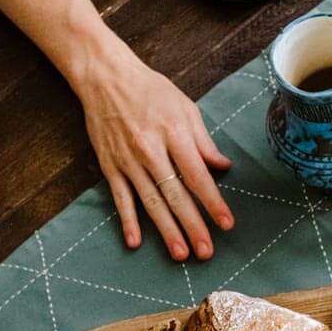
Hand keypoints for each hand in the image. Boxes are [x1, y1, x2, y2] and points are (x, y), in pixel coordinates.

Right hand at [0, 0, 234, 260]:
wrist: (105, 76)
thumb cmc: (151, 90)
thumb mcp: (185, 108)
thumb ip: (204, 141)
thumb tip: (225, 167)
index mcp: (173, 133)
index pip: (197, 175)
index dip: (212, 202)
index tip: (226, 224)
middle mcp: (150, 150)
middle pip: (175, 194)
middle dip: (192, 225)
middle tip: (206, 251)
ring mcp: (127, 160)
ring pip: (150, 201)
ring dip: (166, 230)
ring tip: (180, 254)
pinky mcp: (109, 165)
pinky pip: (120, 198)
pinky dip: (127, 220)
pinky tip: (135, 242)